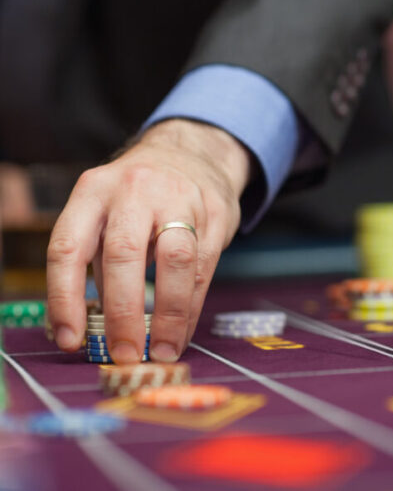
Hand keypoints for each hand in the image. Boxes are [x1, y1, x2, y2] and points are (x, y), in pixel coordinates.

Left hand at [47, 119, 250, 362]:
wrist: (193, 153)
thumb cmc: (138, 196)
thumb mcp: (104, 209)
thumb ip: (95, 257)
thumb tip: (86, 326)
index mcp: (92, 190)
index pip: (68, 248)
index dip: (65, 299)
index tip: (70, 340)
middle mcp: (134, 190)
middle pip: (124, 255)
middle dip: (123, 313)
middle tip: (124, 352)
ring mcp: (179, 198)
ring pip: (174, 262)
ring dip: (168, 315)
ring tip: (161, 350)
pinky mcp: (214, 213)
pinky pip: (203, 268)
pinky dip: (191, 307)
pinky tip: (181, 331)